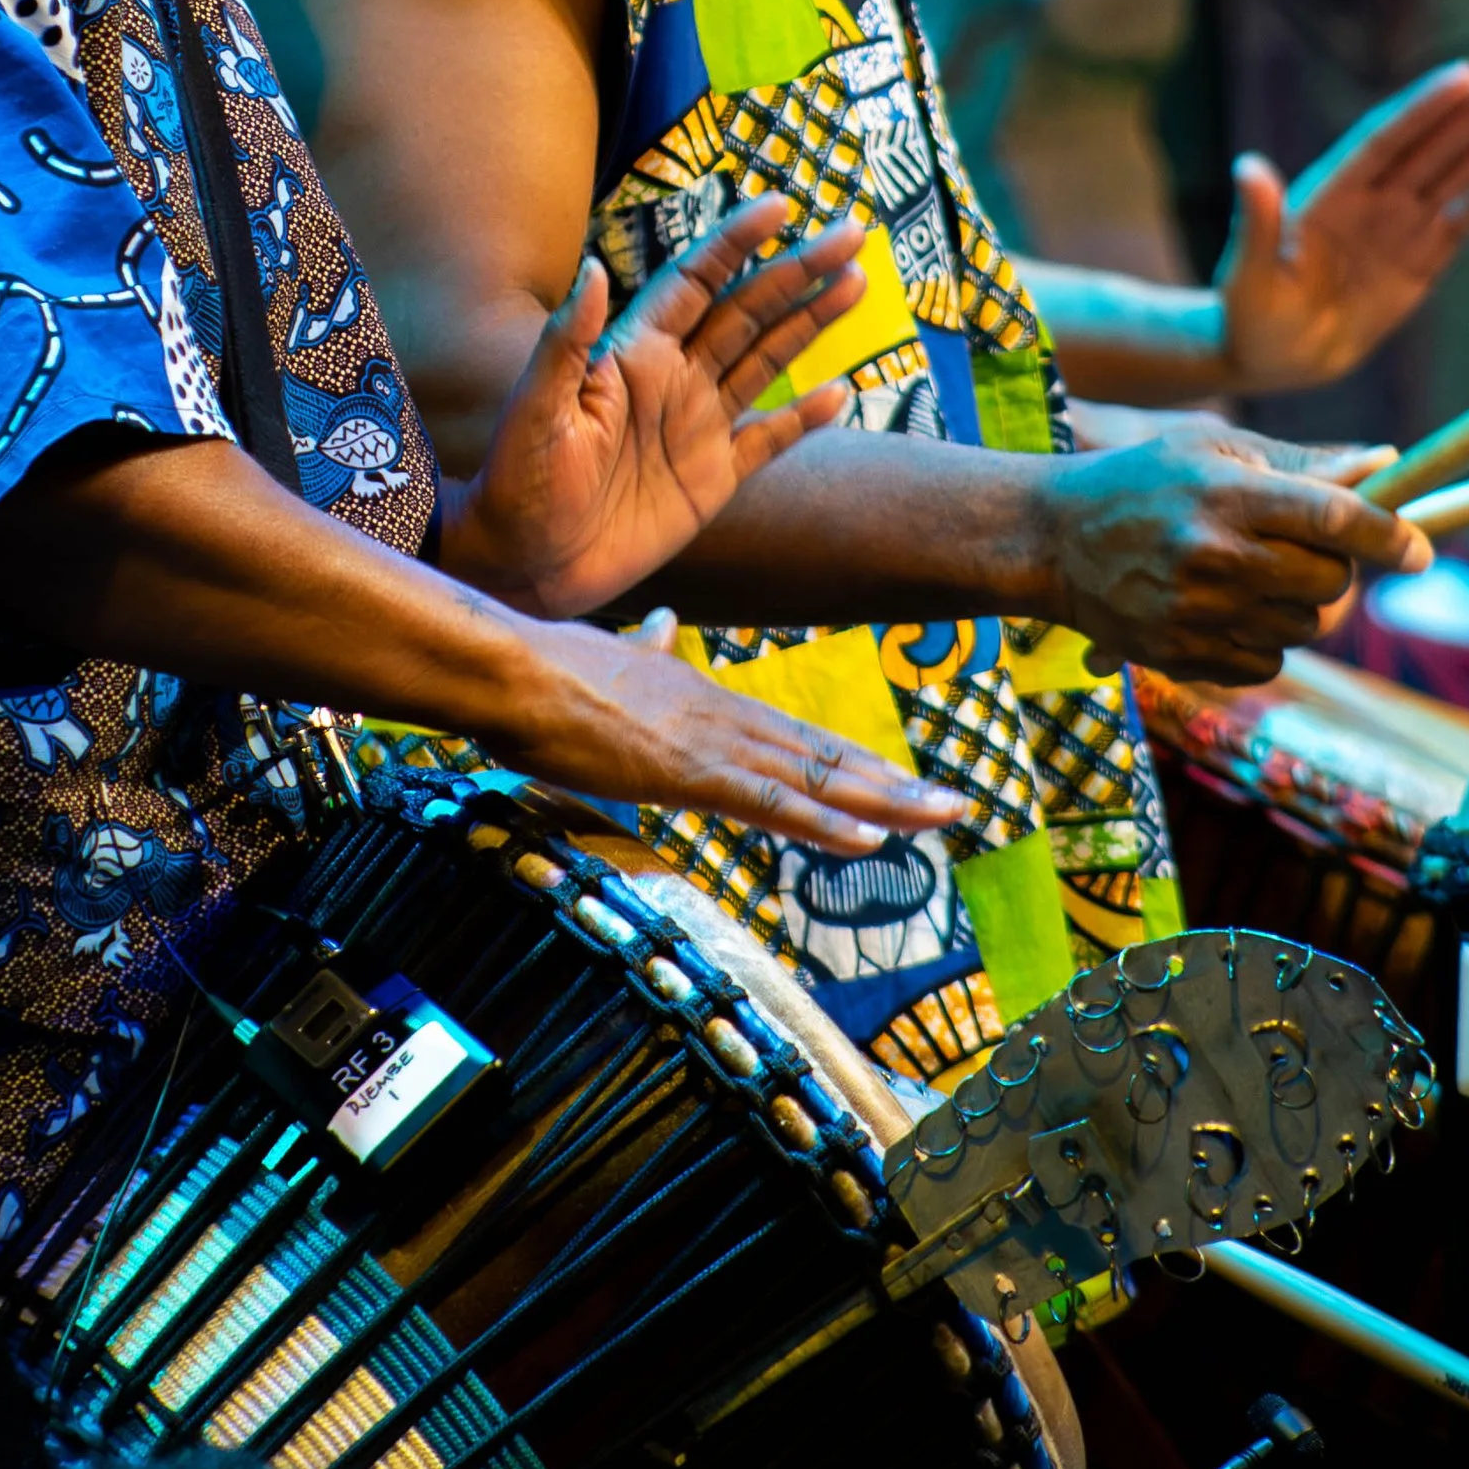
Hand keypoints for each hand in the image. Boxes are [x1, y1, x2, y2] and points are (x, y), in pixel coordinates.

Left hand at [445, 198, 864, 617]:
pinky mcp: (710, 479)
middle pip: (748, 310)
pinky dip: (804, 417)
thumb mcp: (536, 406)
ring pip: (767, 359)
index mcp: (633, 352)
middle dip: (799, 271)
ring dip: (811, 322)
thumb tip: (595, 266)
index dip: (737, 242)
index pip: (696, 280)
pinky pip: (769, 439)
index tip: (780, 206)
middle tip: (854, 234)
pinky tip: (840, 391)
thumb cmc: (516, 479)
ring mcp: (696, 427)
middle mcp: (672, 379)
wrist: (523, 563)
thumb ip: (568, 341)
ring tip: (858, 282)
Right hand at [508, 604, 964, 858]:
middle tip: (957, 804)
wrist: (511, 669)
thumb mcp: (615, 657)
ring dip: (883, 802)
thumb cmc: (547, 669)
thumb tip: (666, 629)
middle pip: (824, 755)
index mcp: (706, 699)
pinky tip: (867, 839)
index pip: (796, 738)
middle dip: (894, 784)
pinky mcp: (686, 771)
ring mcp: (709, 743)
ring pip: (814, 776)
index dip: (853, 763)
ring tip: (941, 818)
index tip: (901, 781)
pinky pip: (769, 802)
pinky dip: (823, 822)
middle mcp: (723, 717)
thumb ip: (651, 651)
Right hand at [1038, 420, 1433, 682]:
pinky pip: (1267, 662)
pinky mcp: (1182, 654)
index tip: (1420, 550)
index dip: (1388, 537)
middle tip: (1301, 549)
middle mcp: (1214, 556)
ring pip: (1303, 626)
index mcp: (1225, 494)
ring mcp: (1197, 612)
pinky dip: (1263, 640)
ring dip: (1294, 604)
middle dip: (1334, 568)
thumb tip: (1387, 462)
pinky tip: (1225, 608)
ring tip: (1247, 574)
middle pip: (1329, 583)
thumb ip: (1299, 463)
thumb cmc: (1140, 480)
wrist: (1049, 538)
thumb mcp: (1210, 446)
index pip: (1334, 519)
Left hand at [1216, 60, 1468, 393]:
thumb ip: (1257, 223)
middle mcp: (1372, 196)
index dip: (1422, 108)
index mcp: (1331, 191)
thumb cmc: (1250, 313)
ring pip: (1460, 171)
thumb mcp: (1249, 274)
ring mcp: (1401, 221)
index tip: (1463, 75)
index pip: (1384, 140)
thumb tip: (1247, 168)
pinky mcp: (1426, 251)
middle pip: (1432, 144)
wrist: (1275, 353)